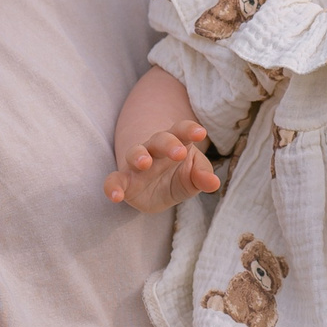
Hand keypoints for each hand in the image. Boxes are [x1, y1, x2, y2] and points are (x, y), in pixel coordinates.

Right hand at [102, 120, 218, 211]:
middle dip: (168, 143)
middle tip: (178, 152)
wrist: (155, 186)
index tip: (200, 133)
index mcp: (176, 142)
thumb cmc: (179, 174)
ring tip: (145, 162)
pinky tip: (115, 196)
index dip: (190, 130)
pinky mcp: (125, 181)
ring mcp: (137, 164)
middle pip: (160, 139)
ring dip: (139, 156)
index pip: (182, 130)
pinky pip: (114, 180)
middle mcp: (155, 149)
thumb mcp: (194, 176)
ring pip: (135, 153)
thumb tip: (214, 183)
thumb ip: (202, 176)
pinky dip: (112, 187)